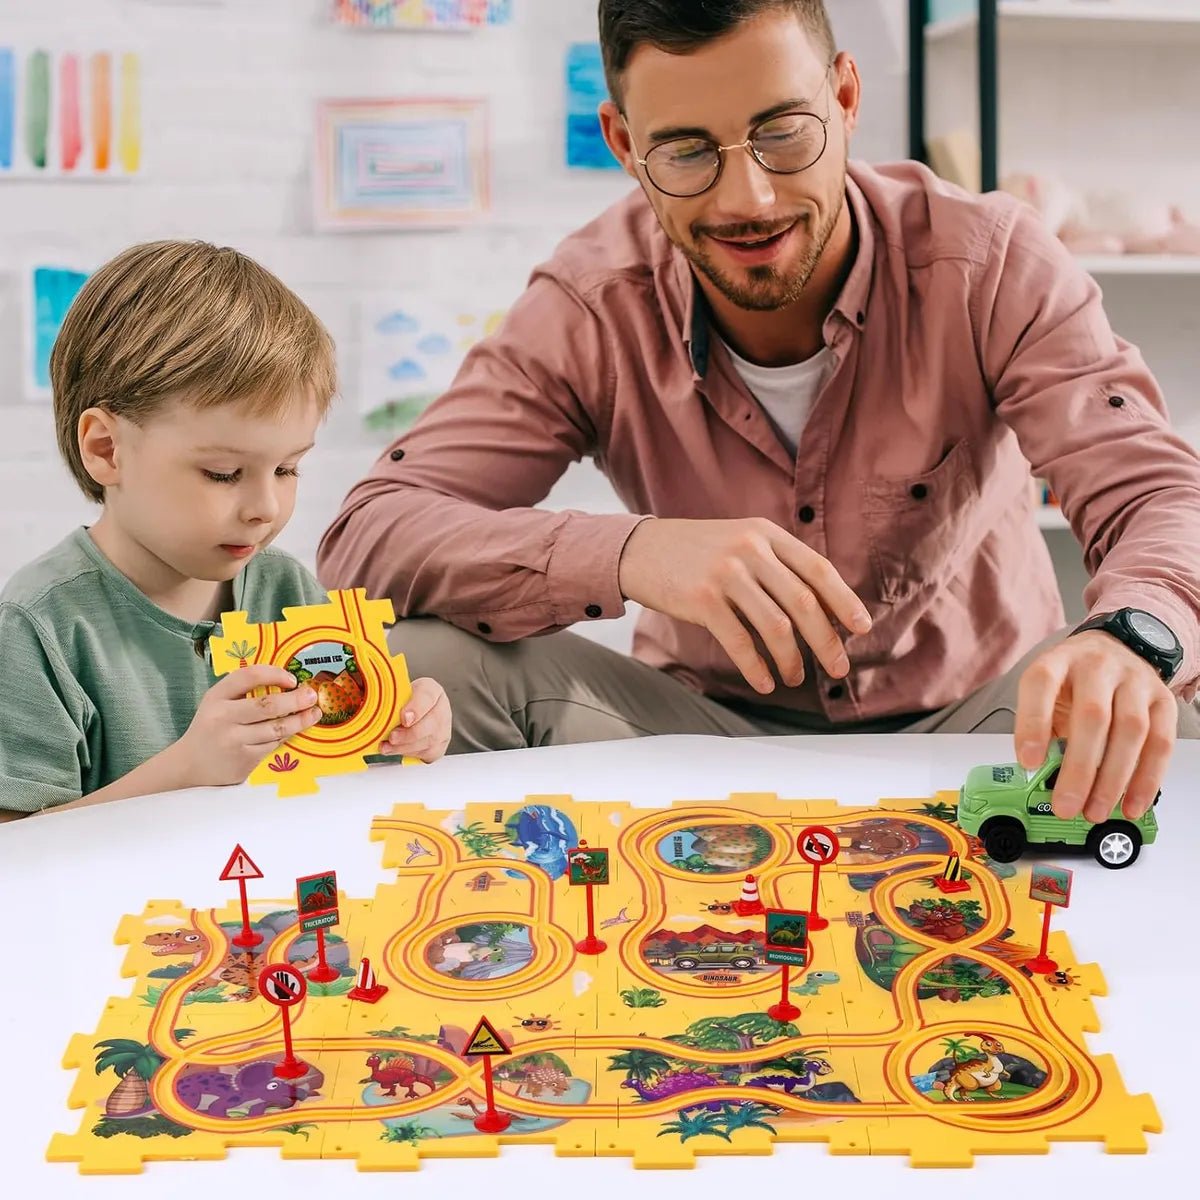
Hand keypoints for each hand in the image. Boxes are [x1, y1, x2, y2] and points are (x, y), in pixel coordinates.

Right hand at [170, 666, 321, 786]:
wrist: (190, 765)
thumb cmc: (212, 727)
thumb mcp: (218, 702)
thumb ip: (243, 691)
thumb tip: (285, 681)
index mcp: (217, 696)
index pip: (249, 676)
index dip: (275, 674)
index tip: (292, 679)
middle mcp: (223, 717)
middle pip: (268, 705)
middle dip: (296, 699)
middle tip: (312, 696)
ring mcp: (234, 740)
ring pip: (276, 728)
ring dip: (300, 720)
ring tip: (314, 713)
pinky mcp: (244, 760)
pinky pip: (273, 744)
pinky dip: (285, 736)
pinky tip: (293, 731)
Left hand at [378, 677, 451, 761]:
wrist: (412, 714)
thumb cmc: (403, 703)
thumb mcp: (396, 694)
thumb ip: (390, 699)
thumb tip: (377, 708)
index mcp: (432, 690)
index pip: (427, 696)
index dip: (416, 709)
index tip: (404, 718)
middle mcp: (441, 709)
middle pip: (431, 723)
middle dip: (408, 734)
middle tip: (392, 737)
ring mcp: (443, 729)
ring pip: (428, 742)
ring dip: (404, 747)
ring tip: (387, 746)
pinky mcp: (439, 746)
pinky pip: (426, 754)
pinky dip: (409, 754)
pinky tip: (397, 749)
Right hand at [617, 517, 871, 693]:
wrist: (639, 550)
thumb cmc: (696, 554)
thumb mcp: (740, 542)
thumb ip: (776, 564)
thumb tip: (822, 608)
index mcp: (766, 534)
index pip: (818, 569)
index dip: (844, 601)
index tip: (861, 628)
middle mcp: (750, 549)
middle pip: (804, 602)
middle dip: (827, 640)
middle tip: (838, 667)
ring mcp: (726, 573)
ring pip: (776, 625)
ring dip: (792, 659)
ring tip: (795, 678)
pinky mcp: (702, 599)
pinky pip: (740, 641)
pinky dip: (757, 667)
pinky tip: (765, 681)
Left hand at [1014, 630, 1175, 821]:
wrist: (1116, 649)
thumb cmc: (1073, 680)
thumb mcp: (1047, 692)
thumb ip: (1042, 726)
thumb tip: (1039, 774)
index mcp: (1058, 661)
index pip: (1041, 684)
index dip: (1033, 724)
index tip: (1028, 763)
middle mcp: (1097, 666)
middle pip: (1092, 716)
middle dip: (1079, 769)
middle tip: (1066, 805)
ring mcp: (1134, 680)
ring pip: (1131, 731)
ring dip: (1113, 779)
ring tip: (1094, 811)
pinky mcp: (1162, 700)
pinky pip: (1160, 743)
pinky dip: (1147, 779)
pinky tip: (1131, 804)